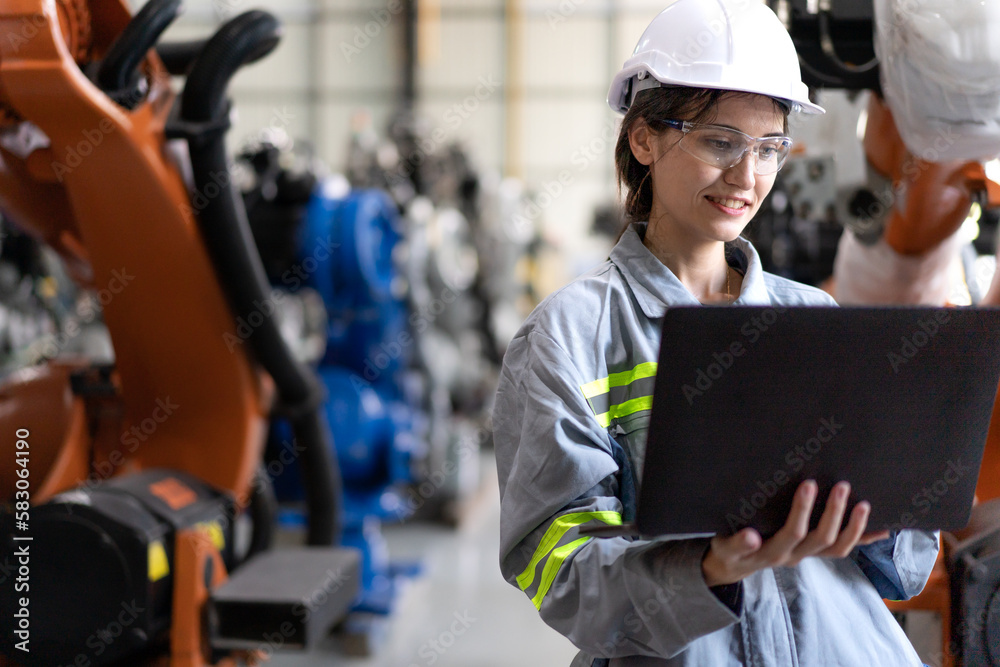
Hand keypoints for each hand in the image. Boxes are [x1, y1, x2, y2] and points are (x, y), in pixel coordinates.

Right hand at [702, 480, 883, 586]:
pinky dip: (864, 539)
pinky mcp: (815, 553)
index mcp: (772, 551)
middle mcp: (793, 556)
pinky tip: (883, 529)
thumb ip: (737, 542)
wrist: (735, 564)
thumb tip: (751, 537)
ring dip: (854, 527)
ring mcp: (807, 555)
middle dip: (833, 511)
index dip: (803, 511)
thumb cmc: (729, 548)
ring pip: (837, 548)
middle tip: (841, 485)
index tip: (810, 484)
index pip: (792, 532)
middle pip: (821, 538)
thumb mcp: (725, 545)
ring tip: (863, 504)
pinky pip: (843, 549)